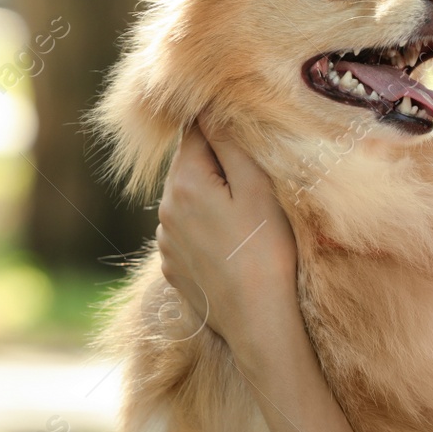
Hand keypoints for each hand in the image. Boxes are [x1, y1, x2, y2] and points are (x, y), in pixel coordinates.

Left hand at [155, 114, 302, 369]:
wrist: (260, 324)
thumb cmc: (268, 252)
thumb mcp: (258, 189)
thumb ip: (231, 143)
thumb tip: (209, 107)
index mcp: (183, 183)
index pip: (194, 131)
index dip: (222, 126)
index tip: (247, 133)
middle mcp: (164, 211)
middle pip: (189, 165)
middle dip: (217, 163)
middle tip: (256, 176)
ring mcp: (166, 243)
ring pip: (188, 199)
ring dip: (212, 196)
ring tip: (248, 215)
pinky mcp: (174, 269)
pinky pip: (188, 232)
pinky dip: (207, 227)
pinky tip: (235, 243)